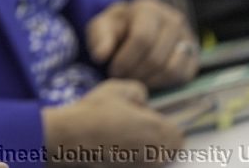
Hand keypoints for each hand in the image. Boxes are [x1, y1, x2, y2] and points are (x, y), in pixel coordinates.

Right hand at [43, 79, 182, 166]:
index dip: (163, 123)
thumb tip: (144, 102)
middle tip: (133, 128)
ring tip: (120, 137)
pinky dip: (130, 157)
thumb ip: (139, 91)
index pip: (178, 133)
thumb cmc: (95, 112)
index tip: (146, 118)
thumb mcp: (117, 88)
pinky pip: (138, 163)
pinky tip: (112, 147)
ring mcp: (143, 167)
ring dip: (143, 148)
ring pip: (153, 158)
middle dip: (156, 138)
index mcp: (159, 131)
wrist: (70, 139)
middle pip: (168, 149)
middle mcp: (156, 154)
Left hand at [87, 0, 198, 88]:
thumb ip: (99, 38)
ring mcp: (187, 36)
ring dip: (149, 80)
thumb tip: (101, 55)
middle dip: (135, 73)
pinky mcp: (194, 55)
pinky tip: (148, 80)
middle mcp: (173, 19)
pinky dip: (164, 83)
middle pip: (156, 57)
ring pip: (171, 69)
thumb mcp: (101, 27)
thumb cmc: (117, 28)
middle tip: (122, 78)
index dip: (126, 59)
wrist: (134, 28)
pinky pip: (183, 76)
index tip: (113, 70)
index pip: (142, 38)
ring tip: (133, 79)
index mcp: (148, 8)